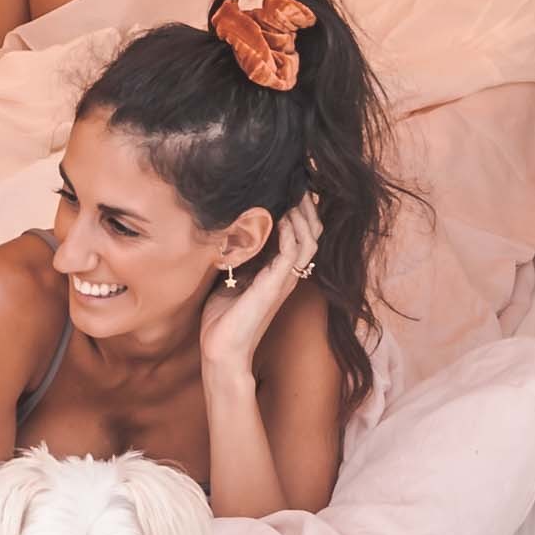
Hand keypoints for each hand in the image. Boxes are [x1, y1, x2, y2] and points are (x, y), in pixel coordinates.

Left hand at [204, 199, 320, 370]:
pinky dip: (290, 232)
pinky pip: (293, 253)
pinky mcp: (274, 286)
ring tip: (296, 195)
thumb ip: (236, 255)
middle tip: (299, 184)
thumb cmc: (223, 319)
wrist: (221, 351)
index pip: (302, 236)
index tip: (291, 186)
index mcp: (279, 272)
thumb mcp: (229, 278)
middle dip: (308, 208)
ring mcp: (284, 281)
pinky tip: (282, 218)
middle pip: (313, 234)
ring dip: (303, 216)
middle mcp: (287, 275)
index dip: (301, 211)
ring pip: (309, 241)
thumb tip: (228, 228)